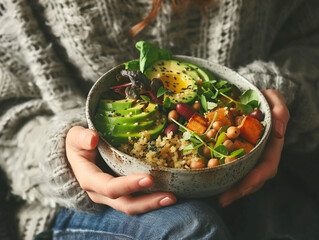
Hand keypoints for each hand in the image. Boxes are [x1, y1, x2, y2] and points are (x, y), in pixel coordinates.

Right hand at [66, 126, 175, 214]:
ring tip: (172, 197)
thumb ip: (81, 137)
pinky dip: (152, 198)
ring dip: (153, 204)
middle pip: (126, 204)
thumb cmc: (78, 144)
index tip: (149, 178)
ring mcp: (112, 196)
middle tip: (170, 195)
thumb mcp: (74, 137)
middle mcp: (101, 193)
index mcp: (89, 180)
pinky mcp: (121, 193)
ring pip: (133, 206)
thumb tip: (92, 138)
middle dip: (148, 202)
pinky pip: (137, 199)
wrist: (76, 156)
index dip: (128, 185)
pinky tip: (168, 192)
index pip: (109, 187)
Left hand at [219, 89, 289, 206]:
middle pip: (253, 178)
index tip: (244, 188)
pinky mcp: (236, 153)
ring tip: (215, 197)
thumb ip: (280, 111)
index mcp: (271, 145)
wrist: (252, 99)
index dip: (256, 178)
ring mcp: (249, 156)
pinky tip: (210, 182)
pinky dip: (223, 176)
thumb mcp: (274, 100)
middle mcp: (260, 154)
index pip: (267, 167)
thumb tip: (279, 132)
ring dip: (230, 189)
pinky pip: (231, 168)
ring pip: (242, 177)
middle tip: (222, 200)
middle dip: (239, 191)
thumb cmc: (264, 100)